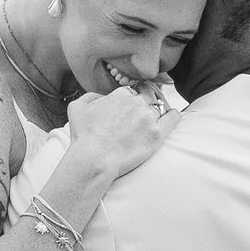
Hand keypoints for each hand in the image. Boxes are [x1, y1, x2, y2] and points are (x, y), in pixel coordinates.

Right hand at [62, 78, 182, 179]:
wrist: (94, 159)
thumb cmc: (84, 136)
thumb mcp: (76, 107)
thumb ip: (90, 95)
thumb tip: (102, 96)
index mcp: (121, 95)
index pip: (132, 91)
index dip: (131, 98)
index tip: (129, 106)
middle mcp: (137, 103)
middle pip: (146, 97)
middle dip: (144, 103)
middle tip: (140, 114)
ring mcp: (149, 118)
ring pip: (158, 107)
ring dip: (155, 111)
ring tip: (152, 119)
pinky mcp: (157, 134)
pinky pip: (172, 119)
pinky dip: (173, 115)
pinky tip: (172, 115)